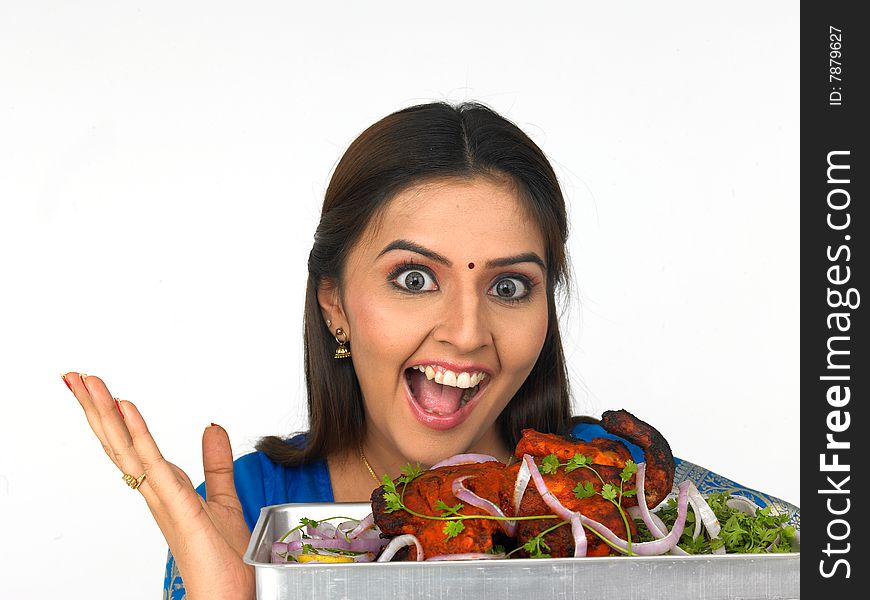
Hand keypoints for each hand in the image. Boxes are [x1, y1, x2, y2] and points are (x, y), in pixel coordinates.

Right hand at [63, 372, 254, 599]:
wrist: (227, 596)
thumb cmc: (222, 559)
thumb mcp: (223, 497)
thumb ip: (216, 463)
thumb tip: (213, 428)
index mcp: (163, 489)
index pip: (131, 447)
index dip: (113, 418)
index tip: (98, 390)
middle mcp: (155, 492)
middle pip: (118, 444)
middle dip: (96, 409)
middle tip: (75, 376)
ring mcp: (161, 498)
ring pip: (125, 449)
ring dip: (105, 413)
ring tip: (87, 382)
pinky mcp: (176, 504)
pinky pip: (152, 462)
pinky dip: (138, 433)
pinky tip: (125, 408)